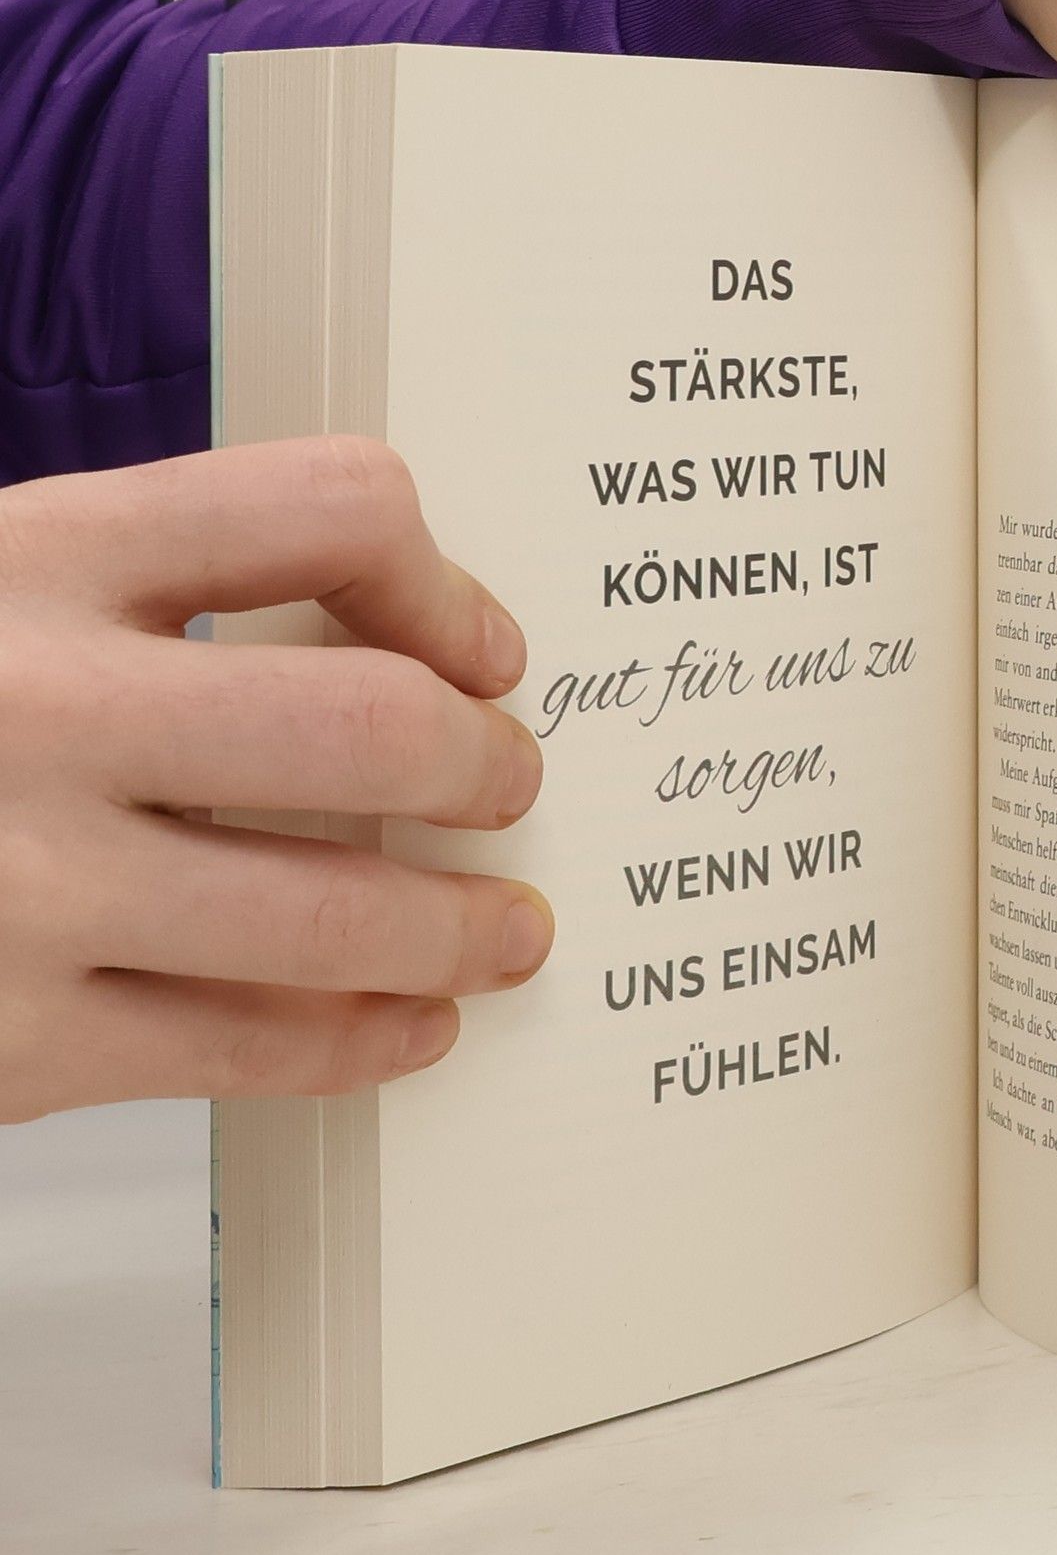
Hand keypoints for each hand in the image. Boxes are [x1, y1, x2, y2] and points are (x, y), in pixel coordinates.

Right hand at [0, 436, 551, 1122]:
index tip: (481, 648)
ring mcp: (21, 886)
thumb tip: (386, 642)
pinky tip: (406, 1029)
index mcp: (27, 555)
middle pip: (375, 723)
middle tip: (509, 784)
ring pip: (338, 912)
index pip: (327, 507)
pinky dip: (360, 1042)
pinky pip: (248, 1047)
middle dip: (485, 764)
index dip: (442, 579)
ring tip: (508, 931)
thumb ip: (144, 591)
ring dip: (463, 927)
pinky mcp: (10, 1041)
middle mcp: (34, 707)